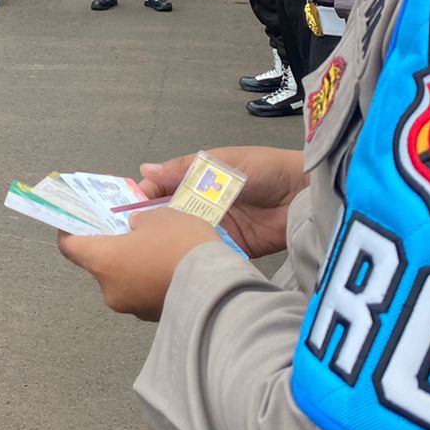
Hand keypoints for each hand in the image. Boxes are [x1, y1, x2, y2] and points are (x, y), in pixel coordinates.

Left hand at [57, 210, 219, 320]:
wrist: (219, 289)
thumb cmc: (181, 246)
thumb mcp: (160, 217)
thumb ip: (140, 220)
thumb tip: (135, 228)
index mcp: (102, 261)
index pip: (70, 247)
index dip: (69, 230)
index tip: (75, 219)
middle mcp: (110, 290)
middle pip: (101, 264)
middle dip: (114, 246)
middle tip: (130, 228)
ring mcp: (133, 308)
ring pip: (126, 279)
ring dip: (136, 263)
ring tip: (159, 245)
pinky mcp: (155, 318)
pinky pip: (146, 292)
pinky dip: (153, 279)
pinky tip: (173, 265)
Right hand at [136, 146, 306, 257]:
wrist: (305, 194)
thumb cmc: (266, 169)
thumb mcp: (222, 163)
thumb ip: (184, 169)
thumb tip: (145, 170)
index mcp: (197, 180)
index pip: (160, 191)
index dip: (142, 200)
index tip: (124, 212)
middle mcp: (202, 205)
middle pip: (168, 217)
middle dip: (149, 227)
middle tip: (129, 240)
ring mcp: (215, 228)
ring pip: (183, 237)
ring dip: (170, 244)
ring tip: (147, 257)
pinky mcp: (230, 248)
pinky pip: (206, 253)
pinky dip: (194, 258)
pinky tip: (178, 265)